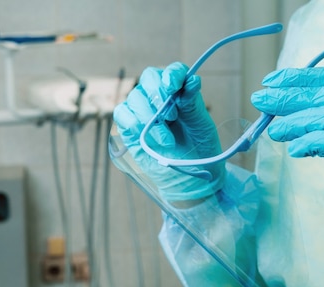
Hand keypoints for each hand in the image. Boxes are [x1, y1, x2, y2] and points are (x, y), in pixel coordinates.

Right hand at [113, 62, 224, 201]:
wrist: (190, 178)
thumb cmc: (199, 150)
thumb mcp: (201, 126)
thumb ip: (193, 104)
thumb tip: (192, 80)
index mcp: (180, 92)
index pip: (173, 72)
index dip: (172, 74)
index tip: (174, 86)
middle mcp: (159, 97)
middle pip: (149, 78)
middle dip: (158, 95)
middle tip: (172, 117)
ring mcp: (142, 110)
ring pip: (135, 97)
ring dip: (150, 116)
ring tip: (167, 139)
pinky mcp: (129, 127)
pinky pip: (122, 114)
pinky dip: (132, 121)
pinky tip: (144, 135)